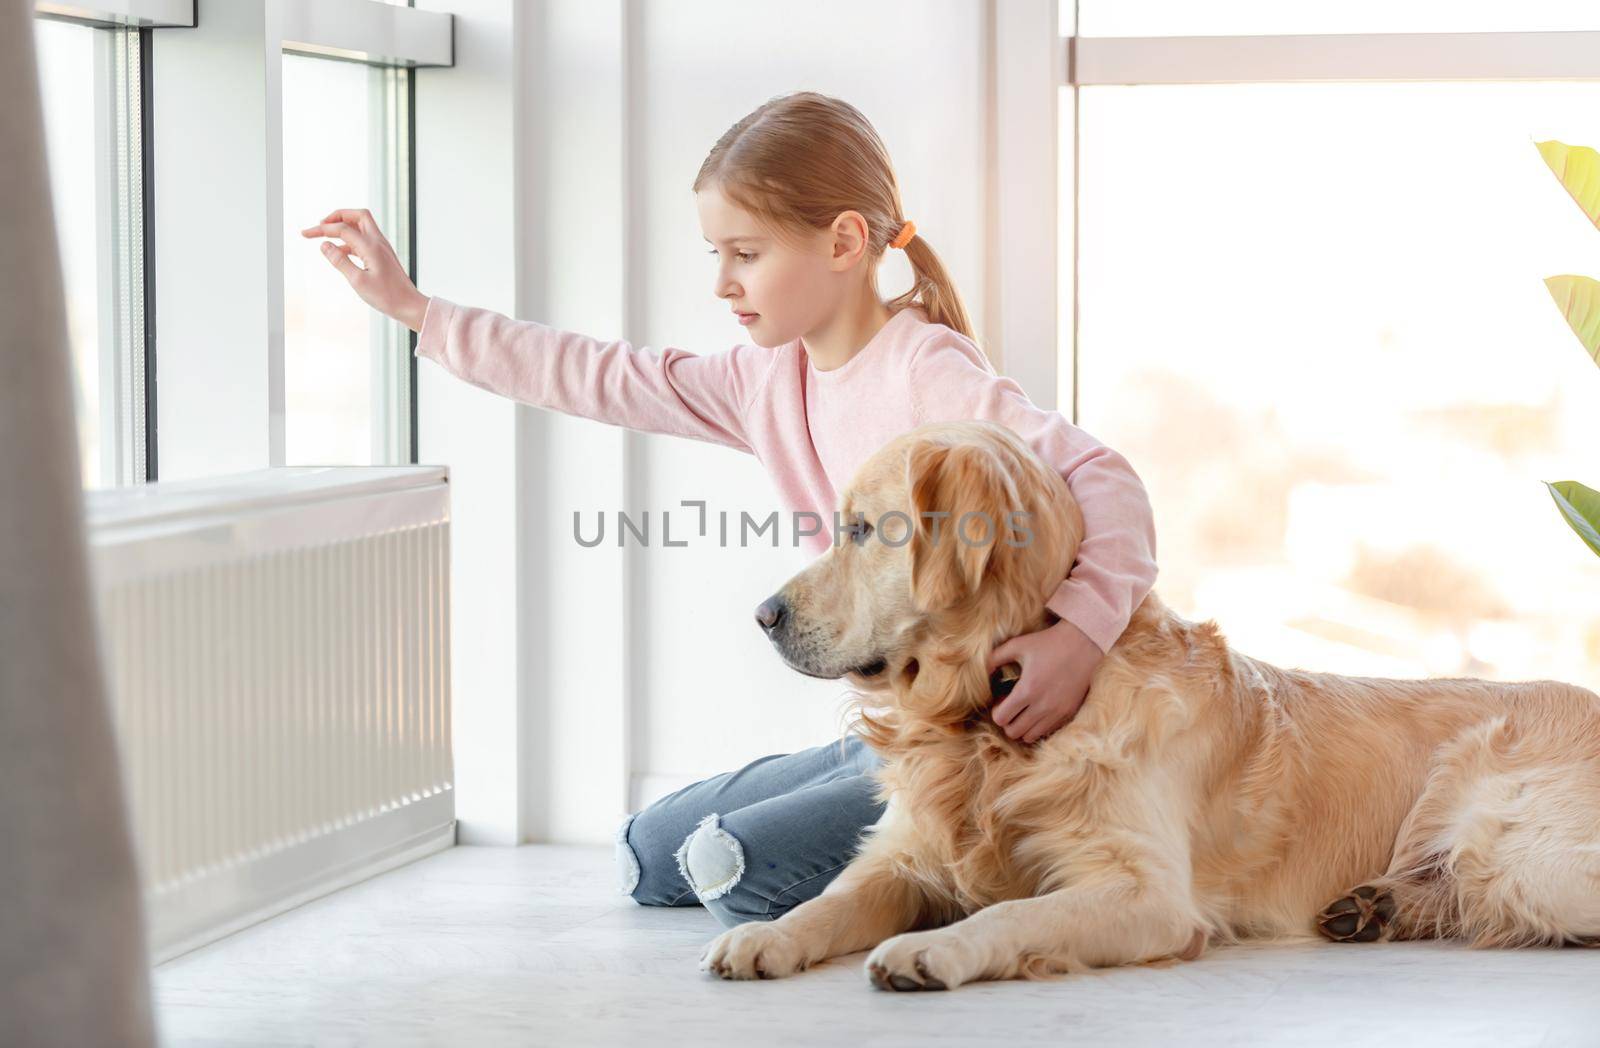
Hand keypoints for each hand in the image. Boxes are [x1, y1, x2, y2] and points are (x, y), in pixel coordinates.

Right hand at [300, 208, 428, 331]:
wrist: (409, 306)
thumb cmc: (387, 297)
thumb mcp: (358, 282)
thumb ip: (340, 261)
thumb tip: (324, 245)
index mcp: (371, 247)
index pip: (343, 228)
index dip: (322, 229)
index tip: (305, 234)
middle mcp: (378, 242)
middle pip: (357, 215)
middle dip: (337, 216)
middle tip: (321, 225)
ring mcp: (382, 247)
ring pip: (361, 226)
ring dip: (343, 226)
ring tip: (325, 235)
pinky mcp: (382, 255)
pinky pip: (364, 239)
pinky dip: (349, 240)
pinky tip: (339, 251)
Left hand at [986, 618, 1102, 743]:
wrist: (1084, 643)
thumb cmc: (1048, 642)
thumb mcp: (1017, 645)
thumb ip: (994, 658)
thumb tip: (982, 672)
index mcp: (1027, 690)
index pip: (1001, 719)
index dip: (996, 711)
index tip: (1002, 699)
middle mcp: (1042, 706)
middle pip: (1014, 732)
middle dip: (1008, 721)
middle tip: (1011, 706)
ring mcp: (1058, 712)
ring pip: (1030, 736)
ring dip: (1023, 726)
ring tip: (1025, 709)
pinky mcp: (1069, 713)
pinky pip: (1048, 731)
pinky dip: (1039, 725)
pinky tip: (1039, 709)